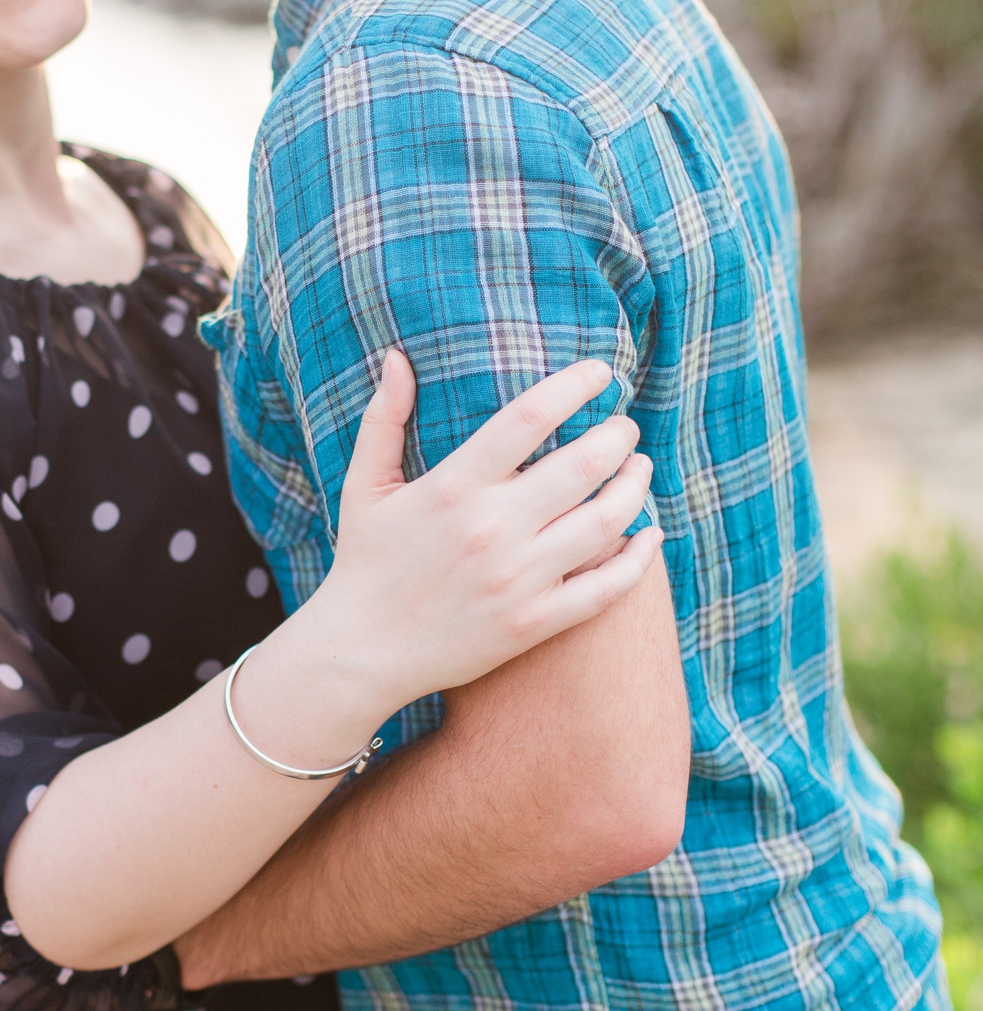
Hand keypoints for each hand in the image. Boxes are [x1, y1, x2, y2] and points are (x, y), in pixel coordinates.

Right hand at [302, 350, 661, 720]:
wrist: (360, 653)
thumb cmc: (364, 562)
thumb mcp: (364, 486)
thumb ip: (384, 418)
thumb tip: (397, 357)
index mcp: (452, 486)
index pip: (530, 417)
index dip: (575, 386)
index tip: (602, 373)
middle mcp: (490, 529)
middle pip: (584, 464)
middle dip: (618, 436)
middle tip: (625, 427)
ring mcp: (516, 579)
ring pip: (606, 520)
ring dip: (636, 486)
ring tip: (639, 468)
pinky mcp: (532, 623)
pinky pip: (605, 588)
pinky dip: (639, 559)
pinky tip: (649, 535)